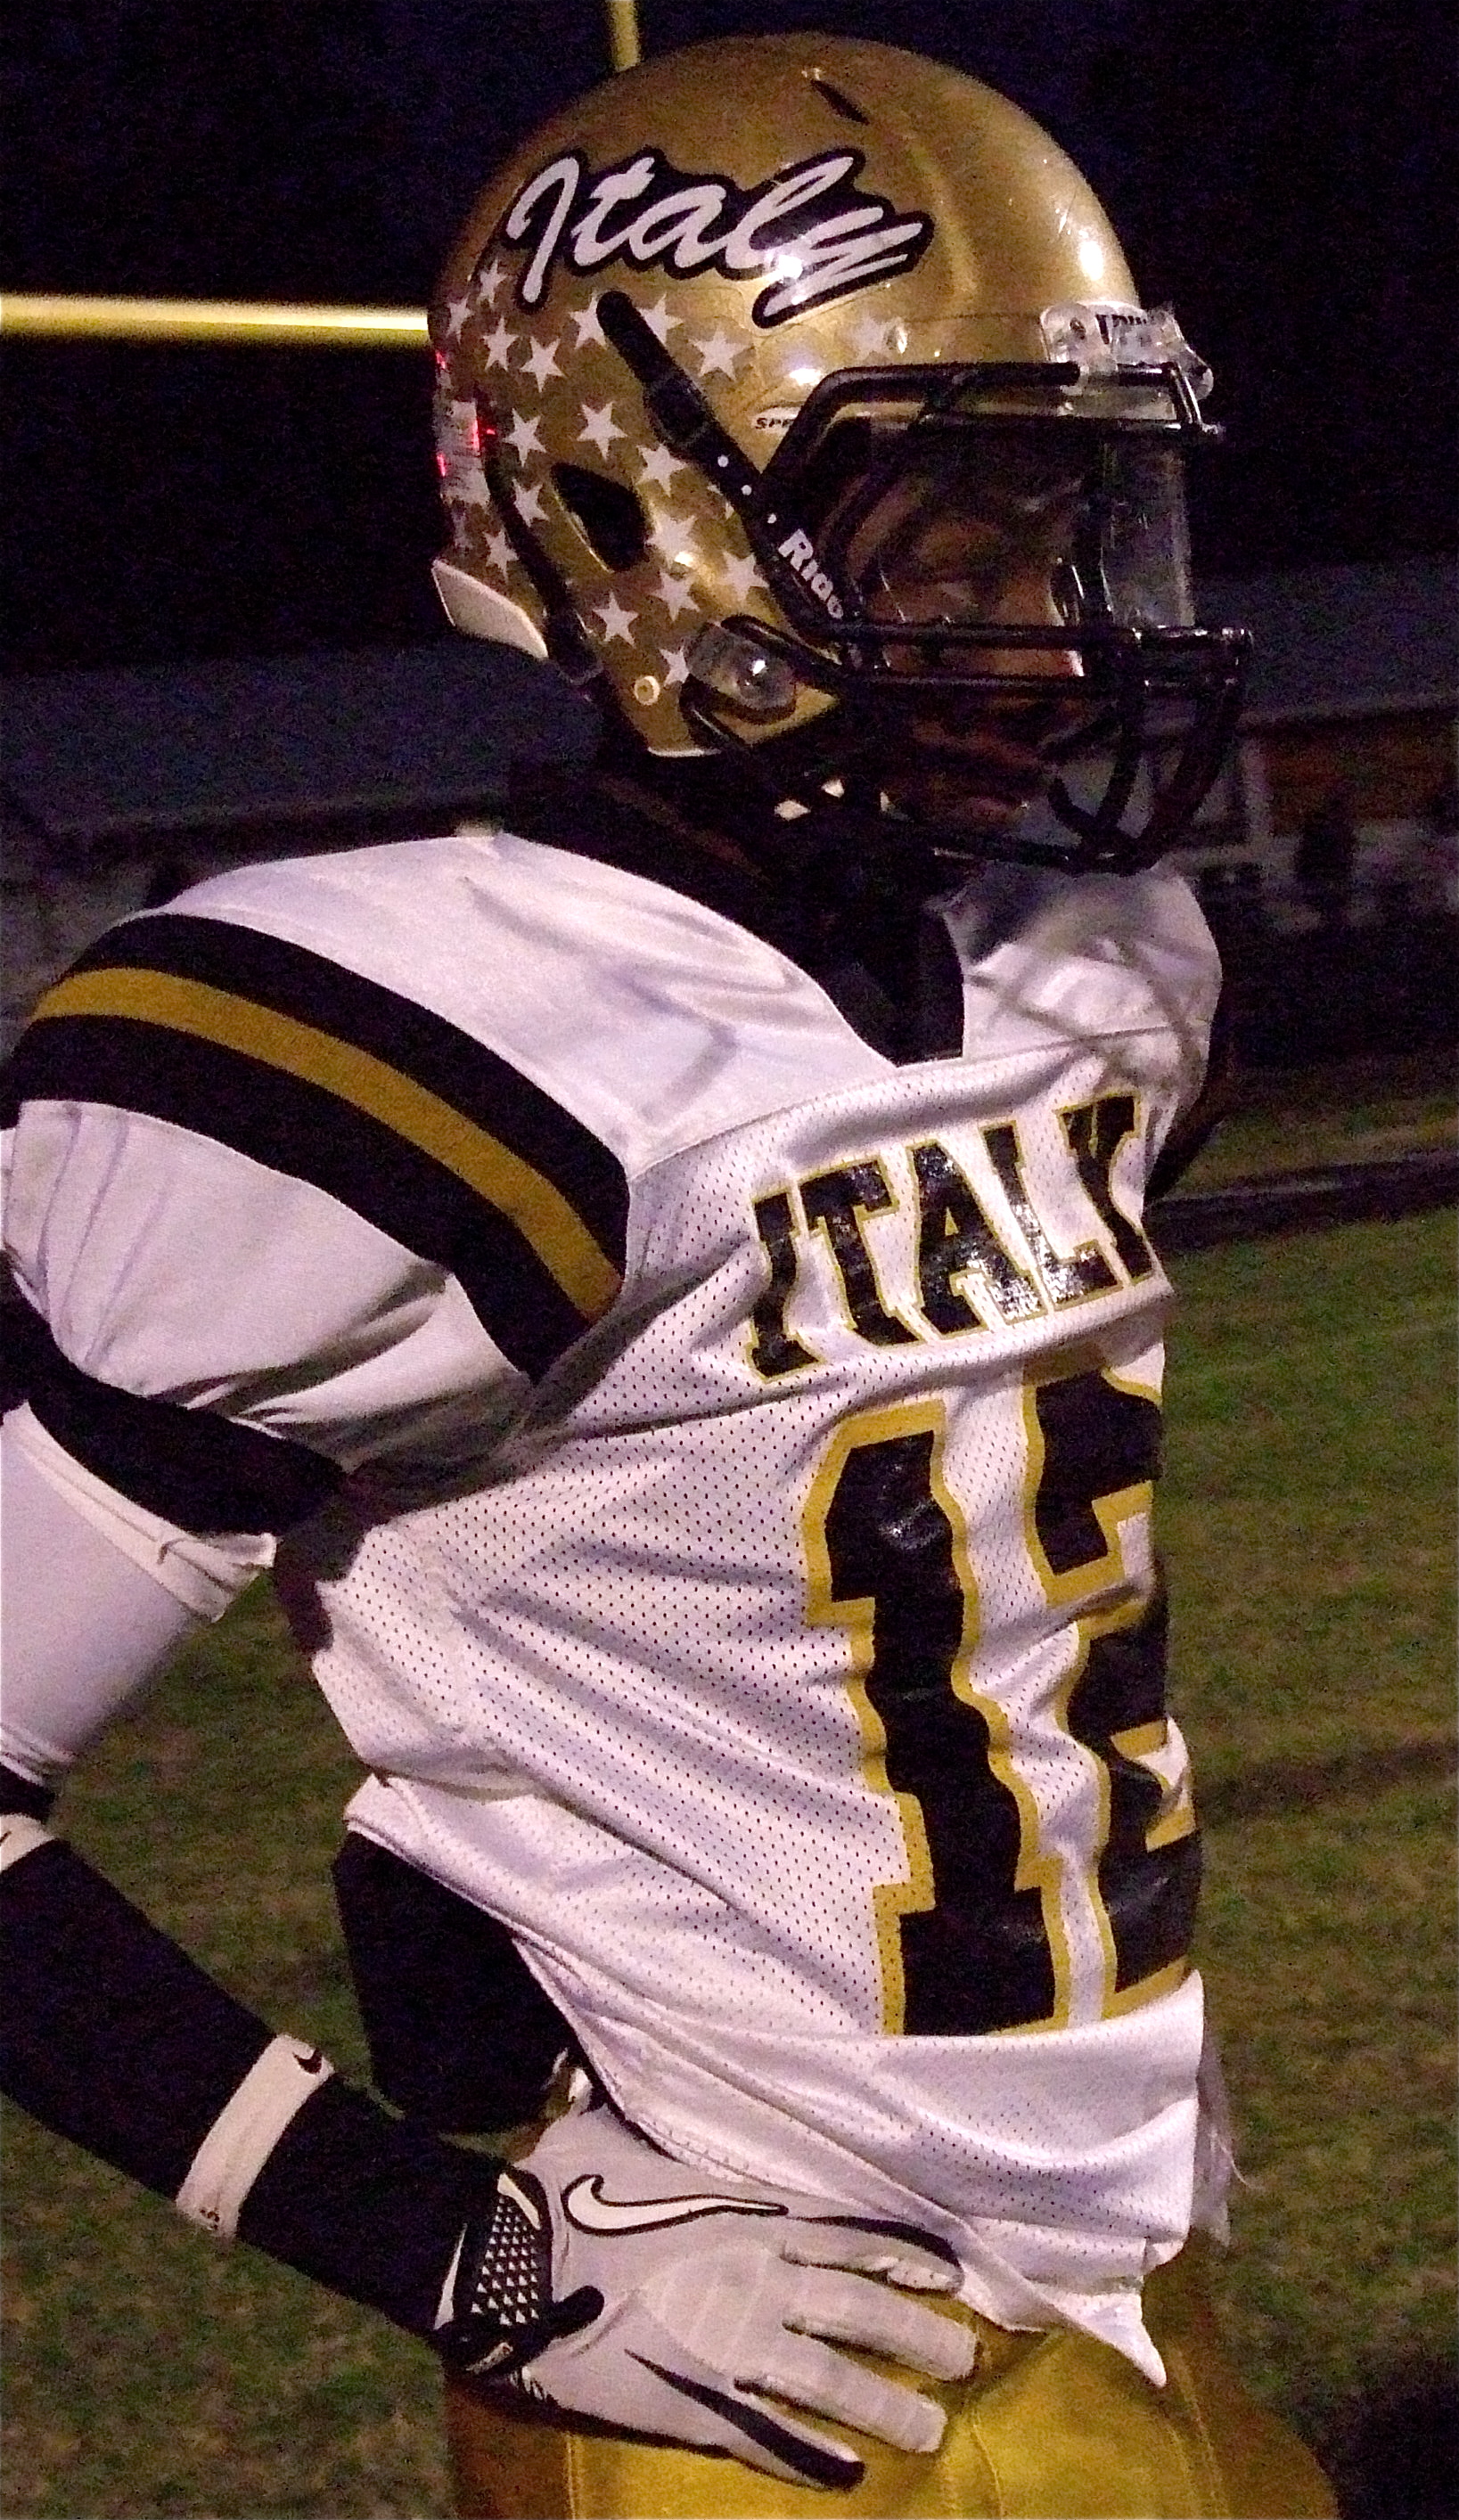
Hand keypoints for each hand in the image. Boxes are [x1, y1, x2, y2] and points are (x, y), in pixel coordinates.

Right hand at [435, 2076, 975, 2487]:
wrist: (505, 2267)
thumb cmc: (561, 2189)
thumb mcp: (619, 2130)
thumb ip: (660, 2117)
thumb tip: (653, 2066)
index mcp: (746, 2212)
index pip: (852, 2234)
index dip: (906, 2258)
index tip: (951, 2279)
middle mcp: (756, 2278)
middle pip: (860, 2312)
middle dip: (919, 2338)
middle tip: (967, 2360)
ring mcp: (730, 2348)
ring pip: (830, 2384)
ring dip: (886, 2409)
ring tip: (930, 2430)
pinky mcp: (694, 2406)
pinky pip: (768, 2440)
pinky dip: (810, 2461)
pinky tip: (845, 2477)